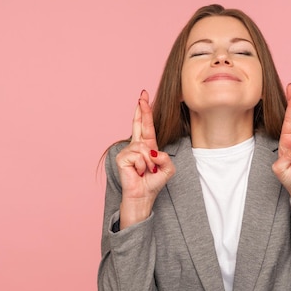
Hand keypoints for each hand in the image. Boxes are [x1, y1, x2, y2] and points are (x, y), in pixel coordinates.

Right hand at [115, 90, 174, 227]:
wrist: (143, 196)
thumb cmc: (153, 182)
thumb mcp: (168, 169)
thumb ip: (165, 157)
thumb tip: (152, 151)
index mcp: (148, 146)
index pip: (146, 126)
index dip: (145, 111)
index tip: (143, 97)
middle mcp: (137, 146)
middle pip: (139, 124)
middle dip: (141, 109)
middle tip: (142, 95)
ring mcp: (128, 151)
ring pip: (145, 148)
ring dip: (149, 163)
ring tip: (146, 171)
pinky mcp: (122, 158)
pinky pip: (138, 156)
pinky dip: (143, 166)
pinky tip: (139, 172)